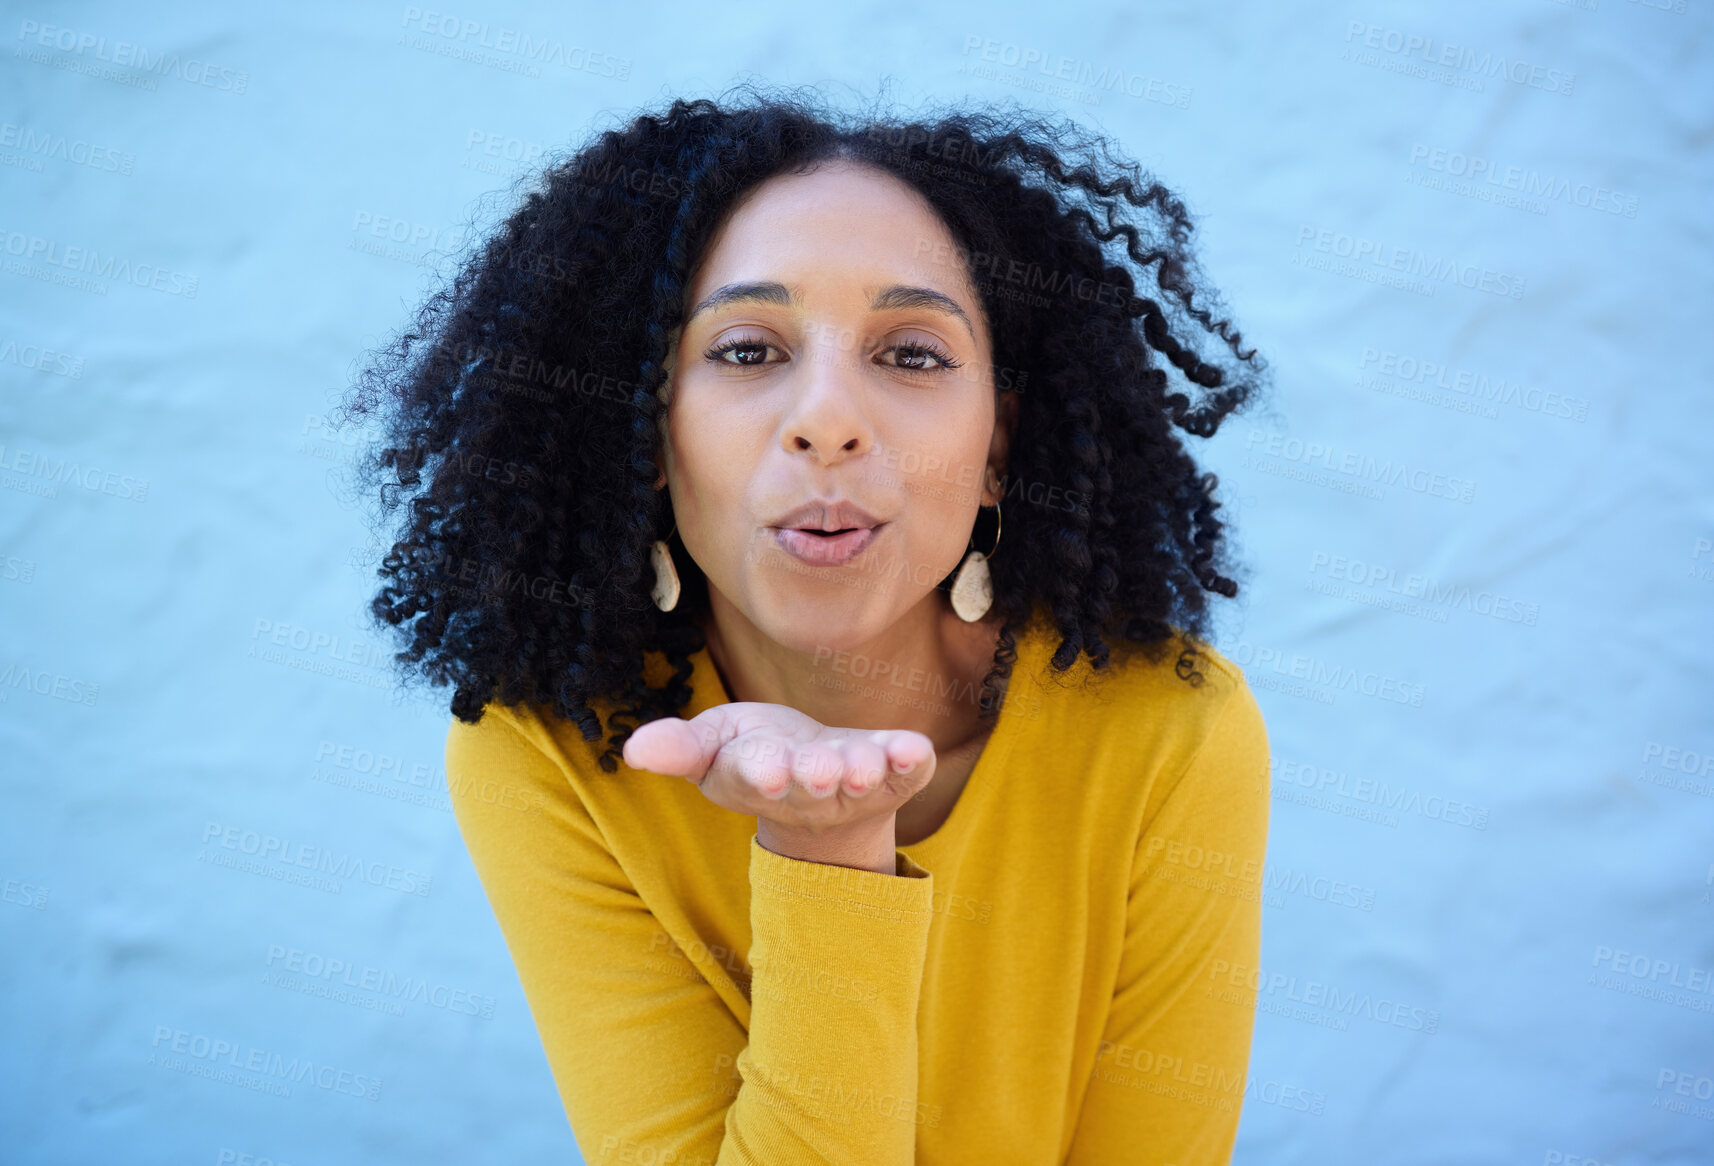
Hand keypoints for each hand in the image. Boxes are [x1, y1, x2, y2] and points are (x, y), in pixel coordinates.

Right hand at [621, 702, 937, 837]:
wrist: (822, 783)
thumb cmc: (758, 755)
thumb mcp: (714, 745)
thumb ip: (681, 746)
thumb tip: (634, 748)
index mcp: (757, 779)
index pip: (753, 776)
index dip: (761, 773)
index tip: (767, 772)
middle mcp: (808, 788)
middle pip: (810, 782)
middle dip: (814, 775)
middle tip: (818, 771)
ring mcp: (855, 784)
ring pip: (859, 780)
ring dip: (863, 771)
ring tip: (865, 766)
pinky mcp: (896, 774)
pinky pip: (907, 771)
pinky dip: (912, 760)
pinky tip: (916, 749)